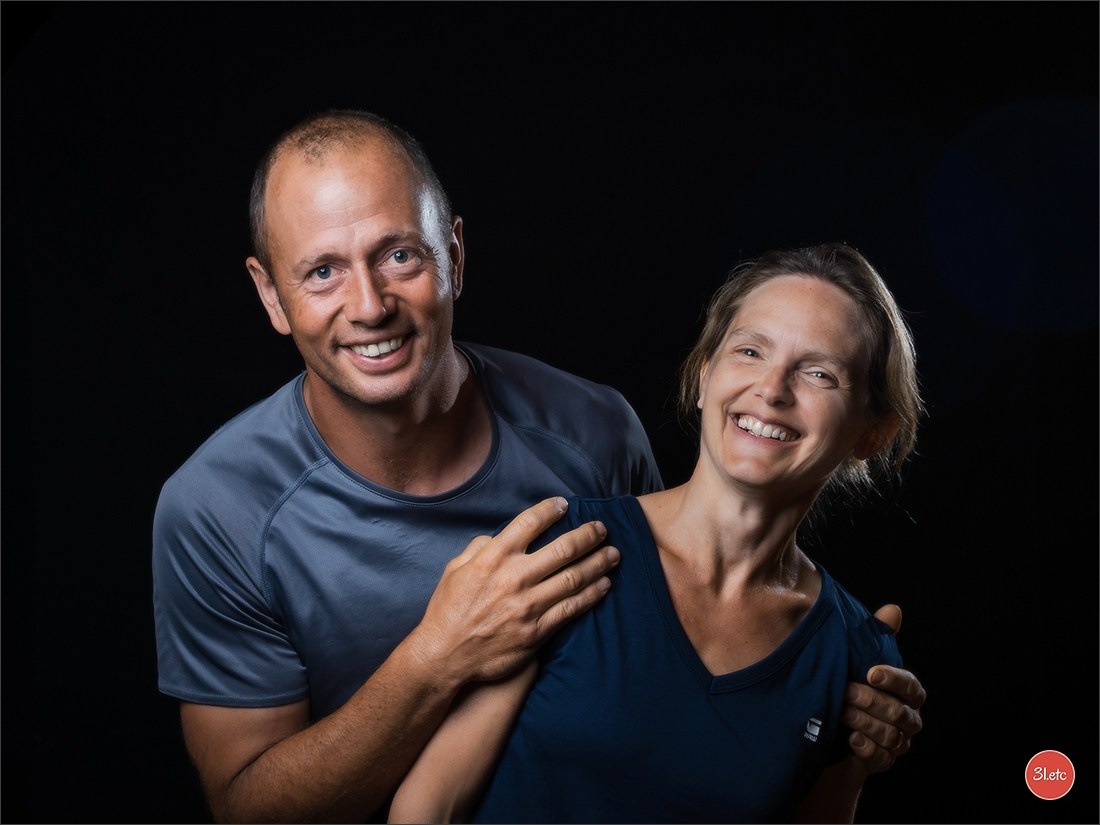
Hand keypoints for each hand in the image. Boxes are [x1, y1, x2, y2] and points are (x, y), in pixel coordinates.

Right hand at [409, 496, 619, 686]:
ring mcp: (528, 606)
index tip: (564, 505)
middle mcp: (514, 578)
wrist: (444, 656)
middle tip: (602, 528)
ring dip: (597, 563)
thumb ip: (478, 548)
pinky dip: (591, 595)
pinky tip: (604, 585)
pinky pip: (571, 609)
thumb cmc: (447, 611)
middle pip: (562, 549)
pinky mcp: (536, 631)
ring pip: (573, 578)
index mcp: (493, 558)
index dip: (550, 510)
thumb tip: (499, 537)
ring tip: (613, 554)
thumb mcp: (455, 569)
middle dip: (587, 535)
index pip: (528, 523)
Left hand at [842, 604, 925, 773]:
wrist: (831, 728)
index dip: (893, 679)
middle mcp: (908, 718)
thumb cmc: (851, 684)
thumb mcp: (859, 660)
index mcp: (907, 693)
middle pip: (899, 713)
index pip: (910, 686)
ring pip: (890, 736)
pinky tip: (850, 739)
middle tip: (846, 691)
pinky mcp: (884, 761)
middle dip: (872, 701)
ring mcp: (898, 742)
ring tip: (841, 712)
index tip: (870, 672)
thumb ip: (877, 636)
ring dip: (865, 723)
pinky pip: (881, 758)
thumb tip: (893, 609)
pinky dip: (866, 748)